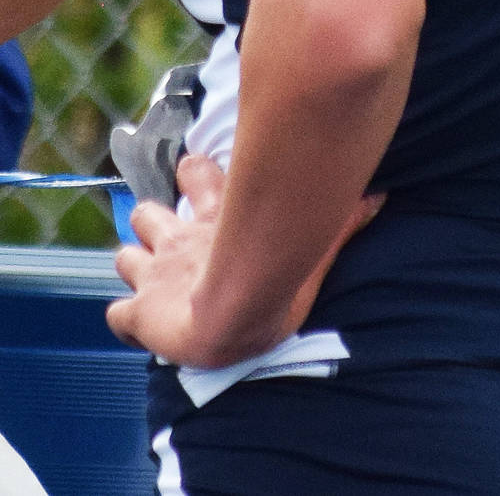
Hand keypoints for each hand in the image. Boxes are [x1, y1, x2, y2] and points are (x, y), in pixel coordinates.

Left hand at [106, 154, 381, 367]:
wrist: (235, 310)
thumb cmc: (275, 270)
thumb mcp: (314, 238)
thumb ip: (345, 218)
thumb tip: (381, 194)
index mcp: (212, 217)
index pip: (194, 173)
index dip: (194, 176)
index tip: (198, 178)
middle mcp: (177, 239)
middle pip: (146, 213)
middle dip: (152, 222)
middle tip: (169, 237)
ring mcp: (153, 275)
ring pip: (124, 257)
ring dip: (134, 265)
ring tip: (149, 280)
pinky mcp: (139, 313)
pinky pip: (118, 316)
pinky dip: (125, 320)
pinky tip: (136, 326)